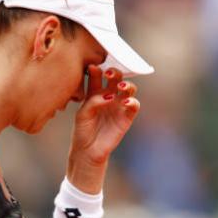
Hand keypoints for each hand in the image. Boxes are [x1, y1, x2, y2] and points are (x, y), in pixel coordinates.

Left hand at [67, 66, 139, 189]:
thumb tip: (109, 96)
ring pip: (129, 88)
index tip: (93, 67)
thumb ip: (94, 101)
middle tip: (109, 73)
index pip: (98, 76)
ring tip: (121, 86)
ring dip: (127, 84)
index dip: (98, 70)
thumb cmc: (82, 130)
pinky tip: (126, 102)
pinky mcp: (127, 117)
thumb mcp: (83, 114)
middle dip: (115, 72)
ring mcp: (119, 106)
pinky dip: (133, 101)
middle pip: (116, 78)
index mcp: (95, 92)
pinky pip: (134, 105)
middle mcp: (109, 96)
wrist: (88, 150)